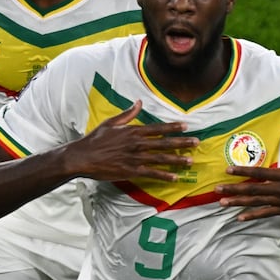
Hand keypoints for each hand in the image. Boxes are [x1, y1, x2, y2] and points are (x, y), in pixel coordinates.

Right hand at [71, 100, 198, 181]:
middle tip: (197, 143)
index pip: (157, 128)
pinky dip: (164, 175)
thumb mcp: (111, 122)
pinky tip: (175, 177)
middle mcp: (136, 144)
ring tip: (191, 161)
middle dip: (182, 143)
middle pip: (163, 143)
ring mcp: (134, 158)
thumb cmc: (95, 139)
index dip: (172, 127)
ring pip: (160, 158)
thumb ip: (128, 113)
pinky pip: (151, 173)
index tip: (186, 126)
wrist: (83, 157)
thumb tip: (139, 102)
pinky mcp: (130, 171)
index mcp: (132, 131)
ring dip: (177, 160)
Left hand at [215, 128, 279, 220]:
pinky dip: (252, 216)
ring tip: (222, 203)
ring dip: (238, 203)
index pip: (260, 173)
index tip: (228, 170)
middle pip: (254, 190)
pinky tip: (239, 218)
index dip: (243, 171)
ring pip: (257, 203)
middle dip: (234, 189)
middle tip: (216, 189)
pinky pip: (266, 214)